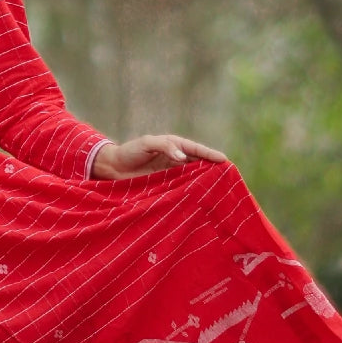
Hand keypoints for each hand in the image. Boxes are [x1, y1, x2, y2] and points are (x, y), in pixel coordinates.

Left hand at [92, 134, 227, 180]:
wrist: (112, 168)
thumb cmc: (129, 152)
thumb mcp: (146, 144)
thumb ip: (164, 147)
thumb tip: (181, 156)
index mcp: (173, 145)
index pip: (195, 150)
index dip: (210, 155)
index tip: (224, 160)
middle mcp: (175, 159)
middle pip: (198, 164)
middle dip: (212, 168)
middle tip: (229, 176)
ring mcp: (171, 174)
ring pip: (192, 177)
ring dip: (204, 182)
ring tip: (219, 189)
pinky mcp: (165, 186)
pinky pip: (181, 188)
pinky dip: (191, 192)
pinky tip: (199, 198)